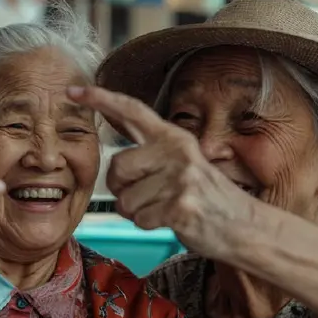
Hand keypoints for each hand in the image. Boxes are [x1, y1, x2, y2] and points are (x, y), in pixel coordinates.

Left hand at [68, 86, 255, 259]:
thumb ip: (151, 153)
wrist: (244, 226)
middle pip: (117, 168)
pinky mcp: (180, 205)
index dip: (100, 99)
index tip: (73, 91)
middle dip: (122, 189)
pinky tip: (171, 221)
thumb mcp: (183, 164)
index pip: (132, 110)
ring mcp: (180, 178)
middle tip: (147, 197)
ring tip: (164, 209)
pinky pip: (140, 219)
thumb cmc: (208, 198)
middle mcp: (176, 152)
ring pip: (125, 200)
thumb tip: (114, 149)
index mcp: (173, 137)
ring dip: (137, 212)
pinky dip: (149, 226)